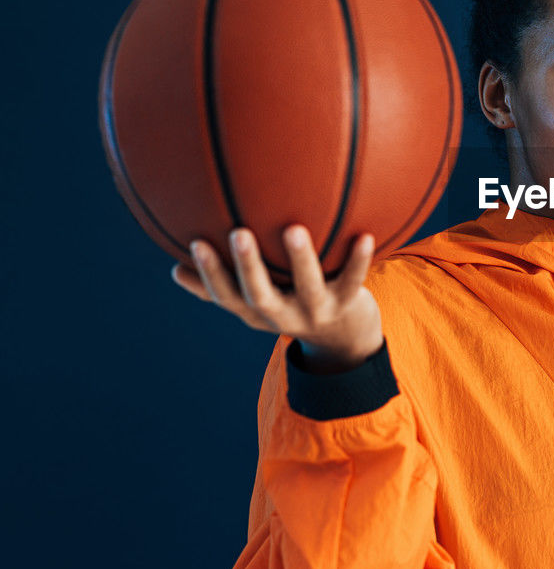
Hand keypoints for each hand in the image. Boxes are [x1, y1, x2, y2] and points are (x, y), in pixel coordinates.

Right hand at [171, 225, 383, 372]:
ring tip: (294, 229)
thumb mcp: (256, 302)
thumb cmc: (291, 305)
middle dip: (248, 266)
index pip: (226, 297)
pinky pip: (354, 280)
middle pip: (261, 295)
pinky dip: (359, 260)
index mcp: (257, 312)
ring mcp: (316, 312)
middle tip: (238, 233)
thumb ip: (219, 288)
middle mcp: (284, 316)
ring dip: (301, 260)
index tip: (196, 243)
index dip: (211, 274)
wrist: (345, 339)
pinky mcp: (348, 304)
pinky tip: (364, 235)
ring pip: (308, 287)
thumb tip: (174, 271)